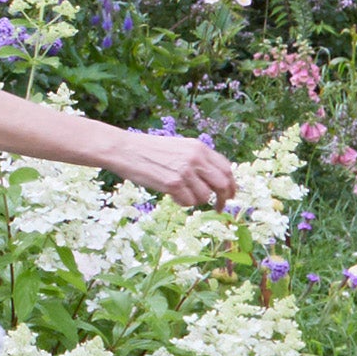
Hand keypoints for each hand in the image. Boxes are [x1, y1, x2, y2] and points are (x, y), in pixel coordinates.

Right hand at [111, 130, 235, 208]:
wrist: (124, 149)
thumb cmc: (148, 150)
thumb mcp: (178, 148)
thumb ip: (197, 160)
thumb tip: (215, 181)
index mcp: (198, 147)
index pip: (226, 168)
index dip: (231, 184)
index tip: (229, 194)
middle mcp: (195, 158)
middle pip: (223, 184)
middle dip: (224, 199)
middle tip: (220, 208)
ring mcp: (185, 171)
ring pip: (204, 196)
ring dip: (195, 200)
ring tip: (180, 193)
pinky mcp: (173, 183)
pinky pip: (188, 202)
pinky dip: (182, 203)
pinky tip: (170, 194)